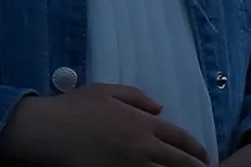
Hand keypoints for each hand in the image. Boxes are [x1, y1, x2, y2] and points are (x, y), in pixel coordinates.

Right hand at [0, 85, 212, 166]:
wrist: (47, 133)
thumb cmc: (73, 109)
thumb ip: (136, 97)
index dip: (196, 149)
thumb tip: (160, 109)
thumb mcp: (104, 91)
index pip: (181, 138)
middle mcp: (145, 148)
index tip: (203, 156)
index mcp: (143, 123)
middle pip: (183, 163)